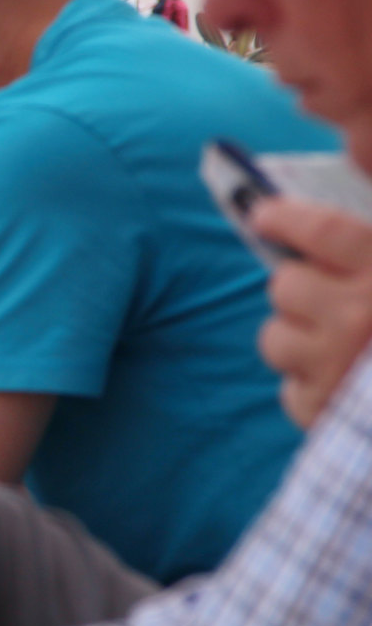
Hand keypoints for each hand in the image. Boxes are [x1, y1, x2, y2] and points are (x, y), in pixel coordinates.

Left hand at [252, 196, 371, 426]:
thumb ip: (366, 252)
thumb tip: (323, 231)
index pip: (318, 229)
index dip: (282, 217)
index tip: (264, 213)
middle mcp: (359, 314)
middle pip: (283, 284)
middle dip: (301, 292)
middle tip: (331, 300)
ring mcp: (337, 364)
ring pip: (274, 337)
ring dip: (300, 342)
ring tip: (340, 349)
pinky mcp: (324, 411)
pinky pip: (290, 390)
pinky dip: (312, 390)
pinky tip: (345, 388)